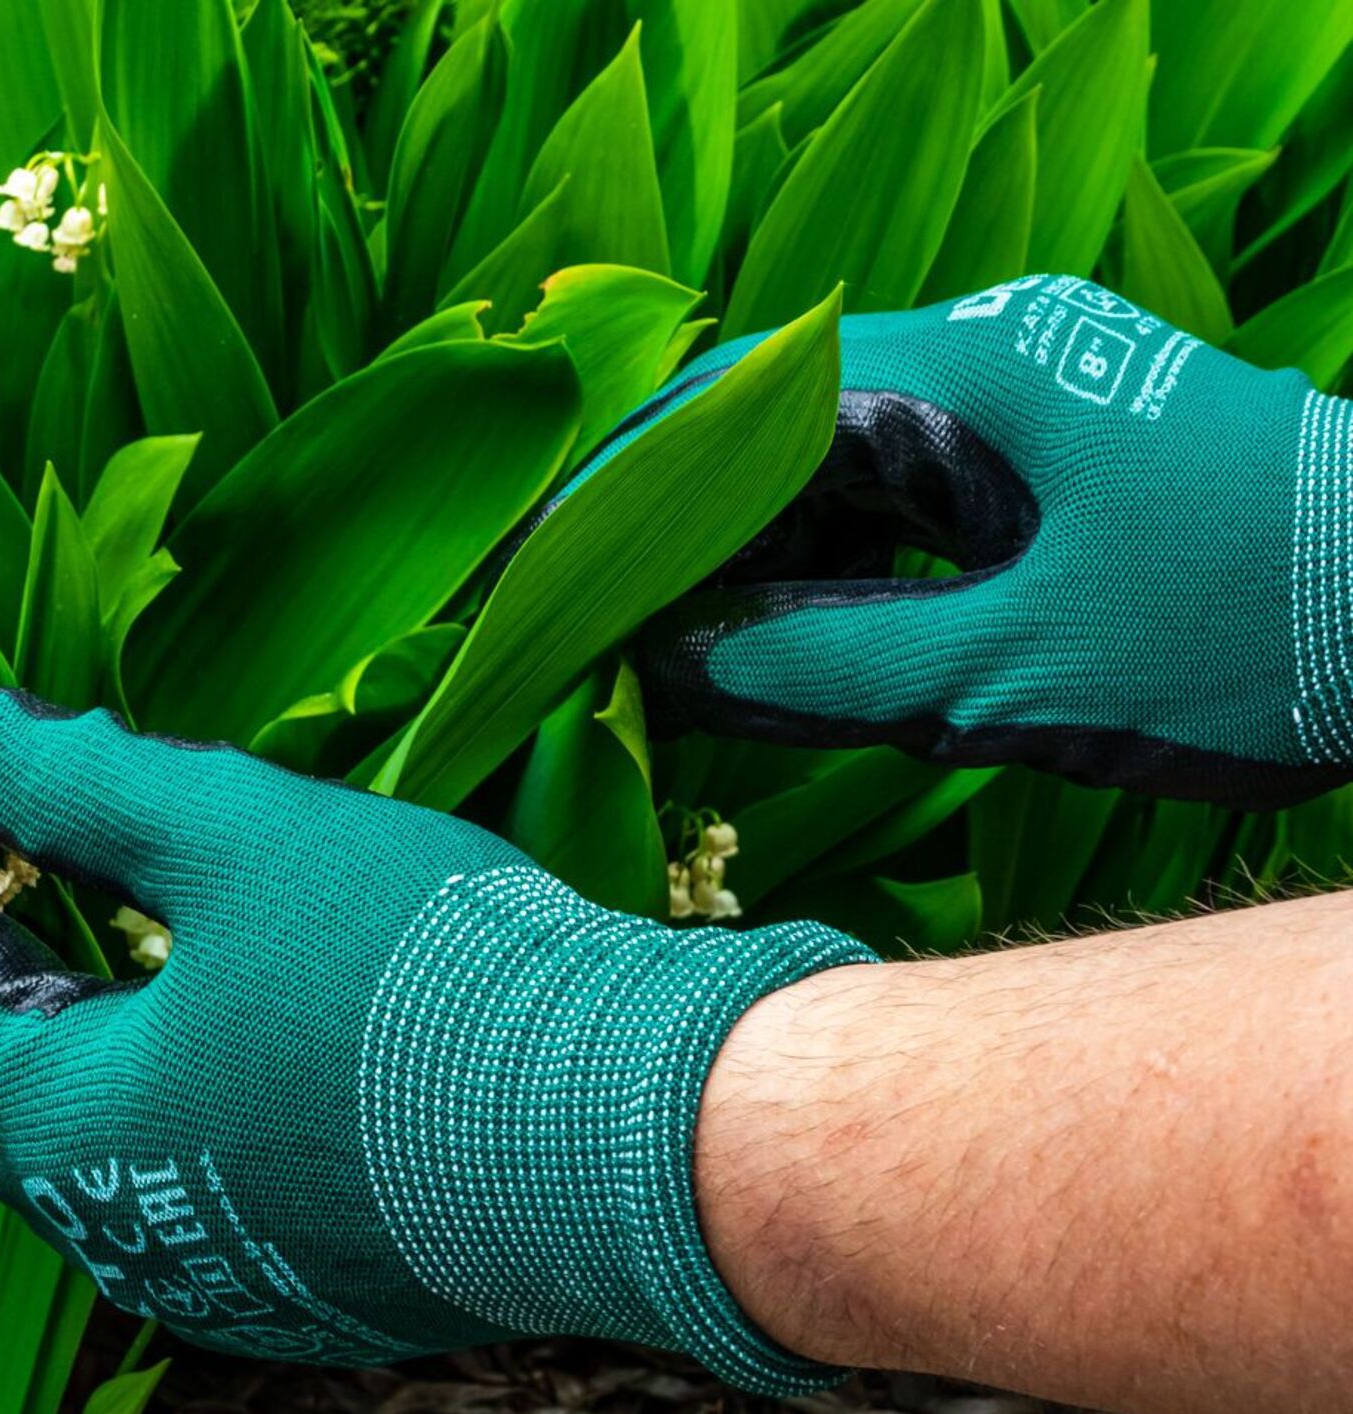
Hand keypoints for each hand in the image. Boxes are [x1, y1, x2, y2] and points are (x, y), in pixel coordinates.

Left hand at [0, 688, 871, 1389]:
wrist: (628, 1129)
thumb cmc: (421, 976)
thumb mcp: (239, 836)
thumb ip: (80, 780)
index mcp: (78, 1124)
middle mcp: (129, 1236)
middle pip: (2, 1100)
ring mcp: (231, 1284)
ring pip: (106, 1163)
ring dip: (86, 1061)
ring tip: (108, 967)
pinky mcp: (322, 1299)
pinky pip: (201, 1206)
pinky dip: (180, 1122)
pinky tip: (233, 1062)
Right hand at [634, 274, 1351, 808]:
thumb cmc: (1240, 639)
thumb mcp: (1013, 675)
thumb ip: (826, 667)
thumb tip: (677, 663)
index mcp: (966, 375)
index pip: (737, 406)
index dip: (631, 488)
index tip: (555, 570)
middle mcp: (982, 357)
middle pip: (777, 428)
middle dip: (690, 535)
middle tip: (617, 640)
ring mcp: (1020, 398)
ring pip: (839, 465)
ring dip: (767, 557)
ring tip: (703, 659)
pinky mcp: (1050, 450)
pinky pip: (906, 494)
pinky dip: (846, 566)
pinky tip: (815, 641)